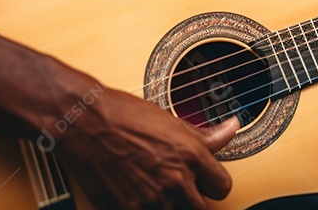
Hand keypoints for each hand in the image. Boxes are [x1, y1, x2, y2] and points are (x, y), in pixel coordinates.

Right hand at [57, 86, 237, 208]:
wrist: (86, 124)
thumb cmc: (125, 116)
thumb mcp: (172, 121)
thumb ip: (206, 135)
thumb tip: (232, 128)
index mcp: (191, 155)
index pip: (222, 187)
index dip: (213, 183)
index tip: (203, 180)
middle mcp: (176, 180)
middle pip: (201, 208)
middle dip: (192, 198)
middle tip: (178, 187)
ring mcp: (153, 199)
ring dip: (170, 206)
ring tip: (156, 189)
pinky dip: (147, 209)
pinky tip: (140, 197)